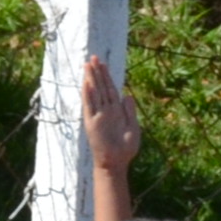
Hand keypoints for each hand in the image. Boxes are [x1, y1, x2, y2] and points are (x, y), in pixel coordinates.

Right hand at [82, 55, 138, 177]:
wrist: (116, 163)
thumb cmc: (126, 149)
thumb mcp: (133, 127)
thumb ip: (130, 111)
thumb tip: (127, 95)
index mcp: (116, 111)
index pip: (110, 89)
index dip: (107, 76)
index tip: (103, 64)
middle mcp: (106, 111)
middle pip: (101, 87)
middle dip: (97, 72)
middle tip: (93, 57)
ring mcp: (98, 116)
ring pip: (94, 93)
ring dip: (91, 79)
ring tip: (88, 65)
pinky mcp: (92, 123)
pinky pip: (89, 106)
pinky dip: (87, 95)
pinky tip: (86, 83)